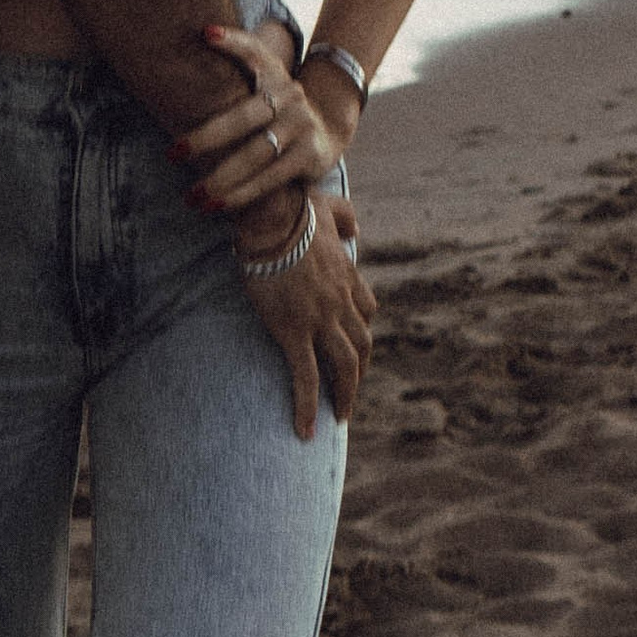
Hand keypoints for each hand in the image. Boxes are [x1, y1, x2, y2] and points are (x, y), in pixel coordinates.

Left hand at [175, 23, 346, 216]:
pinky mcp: (309, 156)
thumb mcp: (263, 75)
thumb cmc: (276, 102)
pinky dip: (242, 195)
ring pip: (256, 155)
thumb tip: (203, 31)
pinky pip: (270, 179)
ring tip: (192, 195)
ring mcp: (301, 126)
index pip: (252, 51)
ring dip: (221, 179)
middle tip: (173, 154)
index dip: (231, 41)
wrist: (328, 126)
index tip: (205, 34)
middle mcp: (289, 95)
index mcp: (273, 72)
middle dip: (206, 138)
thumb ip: (237, 57)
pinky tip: (217, 206)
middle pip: (243, 118)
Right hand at [238, 206, 375, 438]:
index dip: (361, 330)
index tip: (354, 345)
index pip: (366, 310)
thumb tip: (356, 227)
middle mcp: (341, 302)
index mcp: (346, 275)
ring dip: (345, 394)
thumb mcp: (327, 206)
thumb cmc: (293, 209)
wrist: (270, 219)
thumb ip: (345, 216)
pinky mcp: (295, 333)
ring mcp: (321, 320)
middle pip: (362, 345)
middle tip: (349, 389)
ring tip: (339, 416)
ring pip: (344, 367)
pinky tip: (305, 431)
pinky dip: (308, 406)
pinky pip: (307, 378)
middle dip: (359, 370)